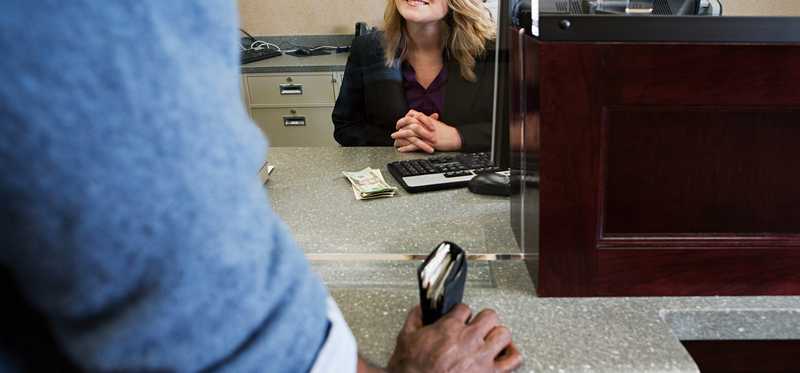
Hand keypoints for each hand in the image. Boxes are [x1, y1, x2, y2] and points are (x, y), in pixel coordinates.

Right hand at [387, 305, 522, 372]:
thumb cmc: (412, 369)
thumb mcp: (405, 338)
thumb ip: (415, 319)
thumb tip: (419, 310)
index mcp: (449, 328)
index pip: (464, 308)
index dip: (462, 314)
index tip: (460, 320)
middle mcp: (469, 339)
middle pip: (489, 315)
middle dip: (483, 321)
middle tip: (477, 328)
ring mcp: (482, 356)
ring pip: (504, 333)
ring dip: (498, 336)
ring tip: (491, 341)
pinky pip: (514, 359)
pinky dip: (512, 355)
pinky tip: (504, 355)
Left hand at [392, 110, 462, 152]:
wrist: (455, 137)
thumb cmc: (445, 131)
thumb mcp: (435, 122)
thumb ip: (425, 119)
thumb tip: (415, 119)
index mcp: (427, 119)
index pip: (412, 114)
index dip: (404, 118)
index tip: (400, 123)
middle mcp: (426, 125)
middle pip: (409, 122)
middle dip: (399, 126)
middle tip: (395, 130)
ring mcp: (427, 134)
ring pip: (410, 133)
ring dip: (400, 136)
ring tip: (394, 139)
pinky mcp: (429, 143)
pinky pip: (415, 145)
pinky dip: (407, 147)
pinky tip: (401, 149)